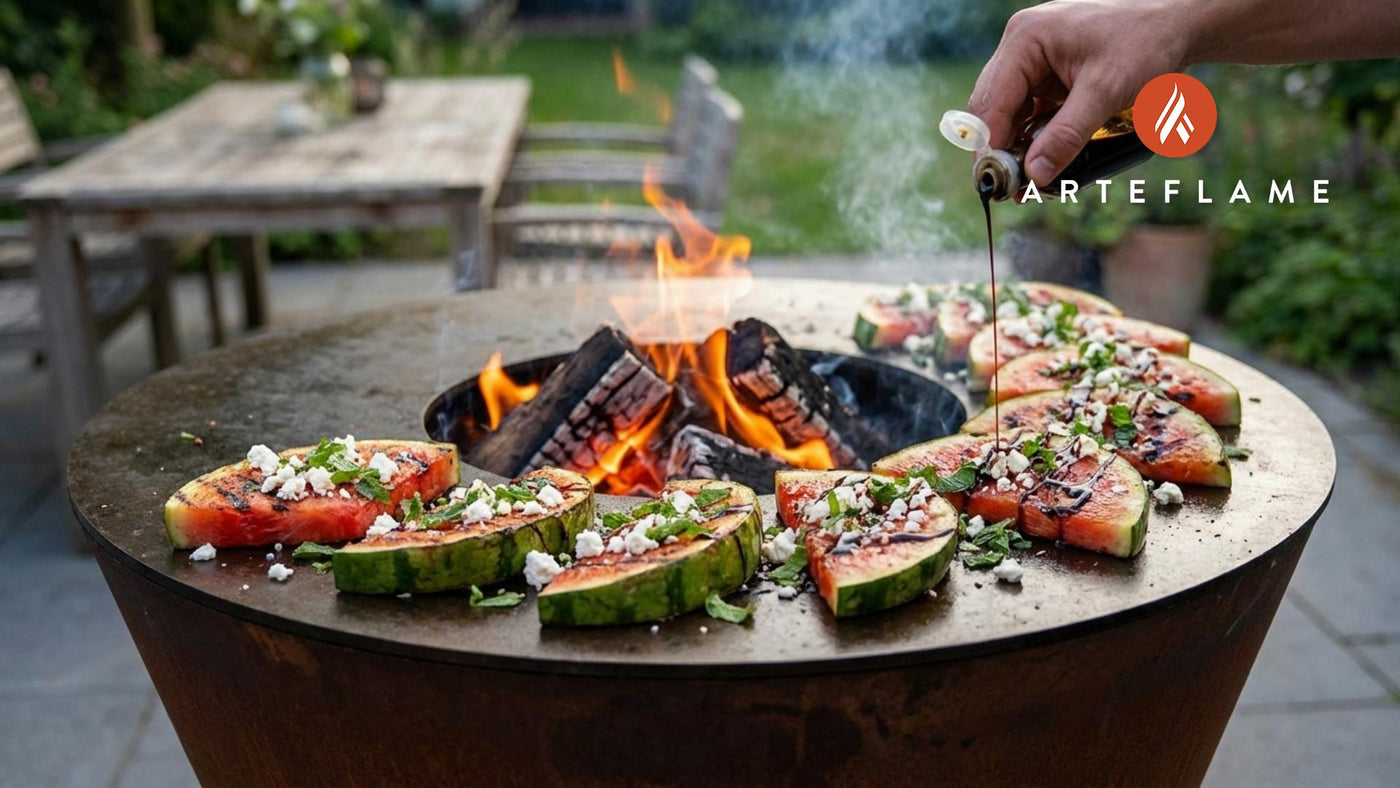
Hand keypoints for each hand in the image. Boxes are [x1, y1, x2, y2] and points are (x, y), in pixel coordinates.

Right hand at [968, 0, 1194, 185]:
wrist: (1176, 25)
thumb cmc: (1145, 43)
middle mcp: (1021, 45)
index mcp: (1025, 39)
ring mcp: (1032, 59)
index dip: (992, 145)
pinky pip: (1029, 110)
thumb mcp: (1105, 92)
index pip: (991, 101)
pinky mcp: (1046, 73)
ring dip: (1017, 145)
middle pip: (993, 108)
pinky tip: (1043, 159)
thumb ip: (1067, 135)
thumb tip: (1035, 175)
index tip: (1000, 182)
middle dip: (1002, 148)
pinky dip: (1034, 136)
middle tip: (1013, 188)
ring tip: (1030, 180)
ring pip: (1009, 113)